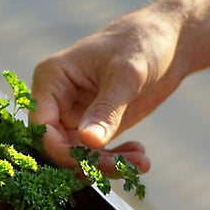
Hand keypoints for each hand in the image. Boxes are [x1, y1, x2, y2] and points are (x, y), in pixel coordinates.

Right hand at [30, 6, 184, 174]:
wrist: (168, 41)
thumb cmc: (142, 43)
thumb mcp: (126, 75)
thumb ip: (106, 109)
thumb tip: (87, 141)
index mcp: (52, 80)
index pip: (41, 125)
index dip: (58, 150)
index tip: (87, 165)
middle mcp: (57, 101)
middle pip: (59, 146)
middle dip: (88, 163)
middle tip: (124, 168)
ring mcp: (75, 116)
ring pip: (79, 155)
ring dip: (107, 165)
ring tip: (140, 162)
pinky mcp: (94, 126)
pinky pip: (96, 153)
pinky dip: (117, 160)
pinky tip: (139, 157)